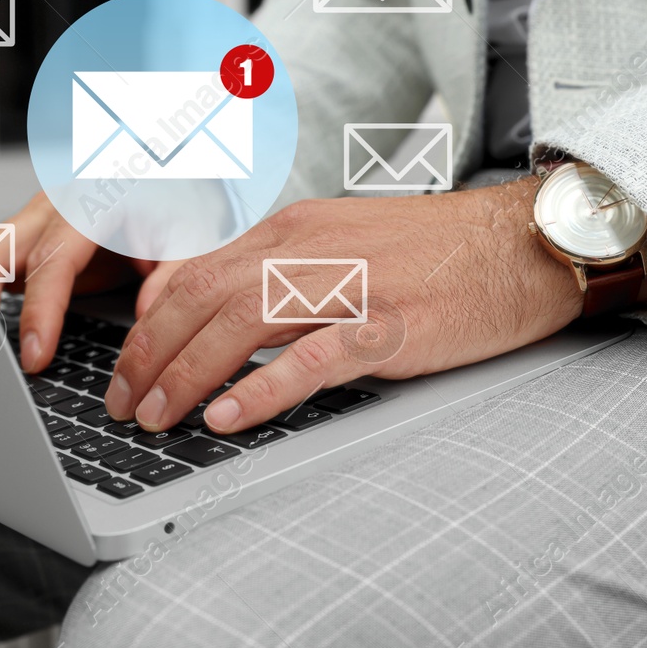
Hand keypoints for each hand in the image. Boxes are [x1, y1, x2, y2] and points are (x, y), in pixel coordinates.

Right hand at [0, 193, 187, 371]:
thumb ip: (173, 272)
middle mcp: (55, 204)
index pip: (52, 260)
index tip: (35, 354)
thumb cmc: (177, 198)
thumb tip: (146, 318)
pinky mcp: (35, 234)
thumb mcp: (190, 230)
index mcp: (91, 200)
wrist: (170, 175)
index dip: (39, 311)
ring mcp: (38, 217)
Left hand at [103, 179, 585, 432]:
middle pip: (202, 297)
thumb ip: (282, 271)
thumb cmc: (437, 251)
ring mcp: (350, 285)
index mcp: (294, 229)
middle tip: (123, 401)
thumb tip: (224, 315)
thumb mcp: (343, 242)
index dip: (148, 318)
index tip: (127, 359)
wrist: (523, 241)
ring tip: (156, 416)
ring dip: (185, 373)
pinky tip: (227, 418)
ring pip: (240, 322)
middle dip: (148, 352)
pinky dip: (261, 390)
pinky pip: (313, 359)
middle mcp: (310, 248)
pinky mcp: (391, 326)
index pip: (195, 268)